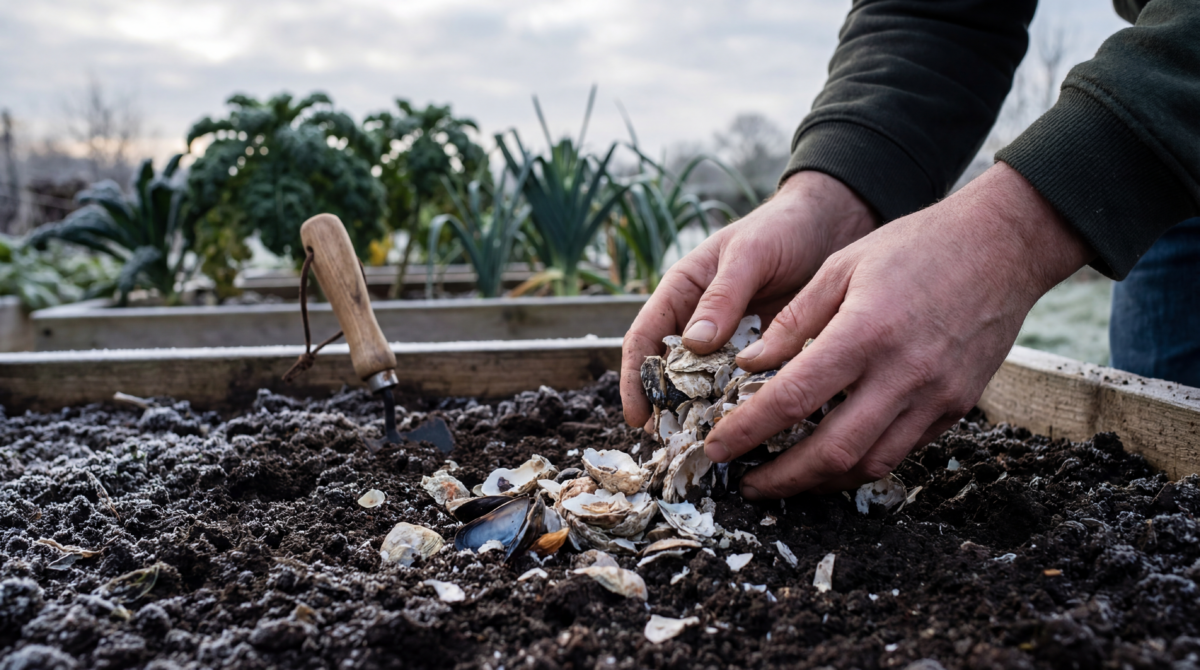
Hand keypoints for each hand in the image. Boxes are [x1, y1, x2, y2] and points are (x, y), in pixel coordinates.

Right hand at [620, 171, 877, 429]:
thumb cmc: (781, 229)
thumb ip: (722, 295)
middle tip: (677, 444)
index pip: (644, 340)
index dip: (635, 381)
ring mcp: (732, 342)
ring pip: (709, 386)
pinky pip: (748, 387)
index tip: (638, 417)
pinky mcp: (764, 355)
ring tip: (712, 446)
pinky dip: (747, 408)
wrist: (832, 226)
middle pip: (671, 373)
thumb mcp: (749, 253)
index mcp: (682, 293)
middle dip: (669, 410)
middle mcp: (701, 322)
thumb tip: (693, 343)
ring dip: (707, 415)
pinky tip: (755, 430)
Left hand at [705, 162, 1094, 498]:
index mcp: (864, 333)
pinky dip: (861, 464)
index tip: (717, 447)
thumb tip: (747, 365)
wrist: (1004, 245)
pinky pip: (902, 452)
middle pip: (831, 451)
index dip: (748, 431)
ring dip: (820, 482)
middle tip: (747, 484)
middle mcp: (902, 374)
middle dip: (781, 479)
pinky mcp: (955, 408)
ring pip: (869, 464)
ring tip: (785, 480)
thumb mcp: (842, 265)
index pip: (793, 399)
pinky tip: (833, 458)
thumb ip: (793, 319)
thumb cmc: (917, 246)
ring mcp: (935, 397)